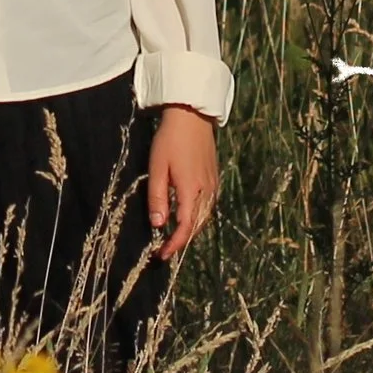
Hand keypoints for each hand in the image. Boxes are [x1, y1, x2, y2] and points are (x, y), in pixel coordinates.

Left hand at [147, 106, 219, 261]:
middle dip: (182, 241)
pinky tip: (187, 216)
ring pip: (205, 218)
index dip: (174, 245)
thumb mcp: (157, 168)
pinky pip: (209, 206)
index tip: (162, 256)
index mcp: (191, 190)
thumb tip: (158, 225)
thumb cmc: (170, 140)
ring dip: (191, 231)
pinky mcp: (215, 178)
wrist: (192, 116)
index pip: (185, 227)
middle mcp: (206, 191)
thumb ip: (157, 198)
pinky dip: (198, 218)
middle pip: (197, 226)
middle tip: (165, 250)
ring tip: (174, 237)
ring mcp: (213, 184)